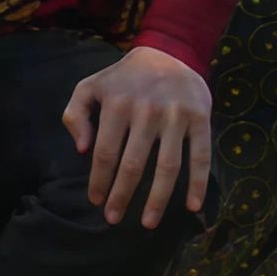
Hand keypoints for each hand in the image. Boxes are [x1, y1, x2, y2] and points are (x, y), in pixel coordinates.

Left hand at [62, 46, 214, 226]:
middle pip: (133, 164)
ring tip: (148, 223)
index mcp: (117, 105)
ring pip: (167, 166)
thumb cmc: (123, 78)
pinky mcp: (200, 119)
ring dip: (158, 199)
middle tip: (114, 218)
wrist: (169, 52)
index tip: (96, 200)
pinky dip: (199, 183)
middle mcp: (147, 111)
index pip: (104, 152)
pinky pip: (201, 155)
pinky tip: (193, 206)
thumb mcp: (89, 86)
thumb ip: (75, 114)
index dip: (99, 180)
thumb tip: (81, 150)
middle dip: (122, 196)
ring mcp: (176, 116)